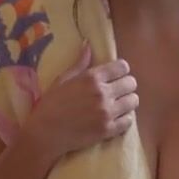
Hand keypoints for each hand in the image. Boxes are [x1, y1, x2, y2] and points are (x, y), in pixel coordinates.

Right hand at [23, 44, 138, 158]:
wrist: (45, 133)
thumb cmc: (51, 105)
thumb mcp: (62, 79)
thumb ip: (80, 63)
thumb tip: (88, 44)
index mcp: (92, 78)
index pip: (123, 67)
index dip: (121, 71)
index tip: (115, 76)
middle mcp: (103, 93)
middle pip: (131, 83)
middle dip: (126, 86)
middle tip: (117, 92)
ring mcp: (107, 112)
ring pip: (133, 101)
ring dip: (127, 102)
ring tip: (118, 105)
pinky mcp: (108, 130)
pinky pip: (129, 121)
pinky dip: (125, 119)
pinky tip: (116, 118)